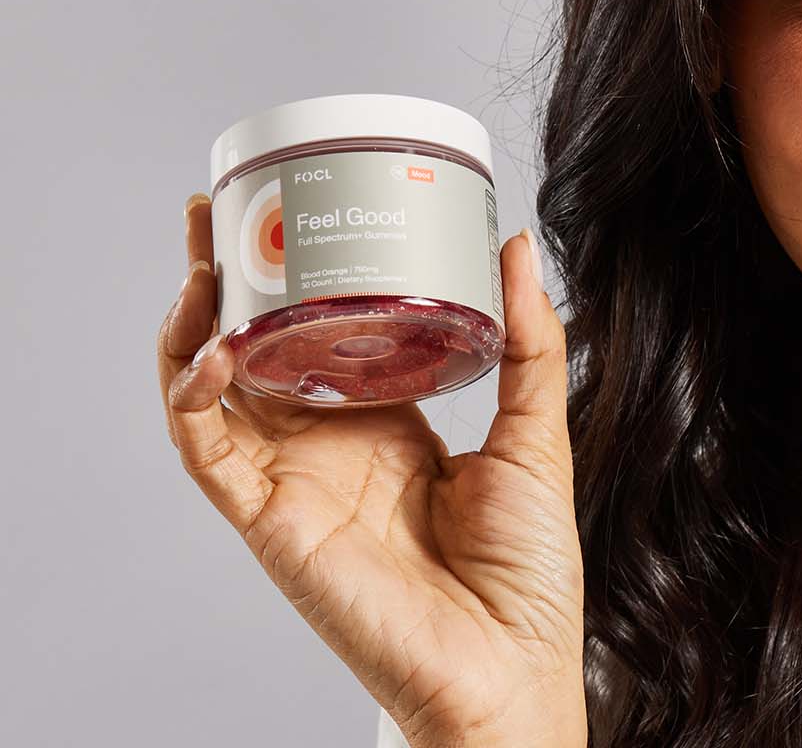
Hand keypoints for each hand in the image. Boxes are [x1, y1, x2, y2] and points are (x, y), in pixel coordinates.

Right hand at [156, 193, 584, 747]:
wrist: (508, 664)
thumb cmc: (526, 569)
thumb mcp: (536, 433)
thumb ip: (528, 341)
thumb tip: (520, 245)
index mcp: (388, 422)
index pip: (327, 334)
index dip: (303, 278)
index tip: (299, 213)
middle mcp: (332, 444)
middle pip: (261, 346)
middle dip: (234, 279)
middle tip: (225, 208)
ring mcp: (294, 479)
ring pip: (217, 387)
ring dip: (198, 320)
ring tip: (206, 257)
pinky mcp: (269, 518)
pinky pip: (209, 449)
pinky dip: (195, 395)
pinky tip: (213, 347)